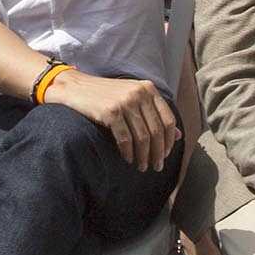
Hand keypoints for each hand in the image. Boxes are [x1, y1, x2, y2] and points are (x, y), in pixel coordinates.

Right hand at [43, 70, 177, 171]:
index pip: (169, 119)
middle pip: (157, 131)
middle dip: (158, 153)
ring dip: (144, 157)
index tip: (165, 154)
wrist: (75, 88)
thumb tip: (179, 135)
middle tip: (156, 167)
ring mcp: (125, 102)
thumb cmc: (105, 95)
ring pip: (143, 138)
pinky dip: (129, 153)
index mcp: (148, 89)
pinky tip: (128, 159)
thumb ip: (155, 113)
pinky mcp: (111, 112)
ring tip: (142, 167)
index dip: (169, 141)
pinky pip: (125, 140)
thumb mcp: (133, 98)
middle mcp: (139, 93)